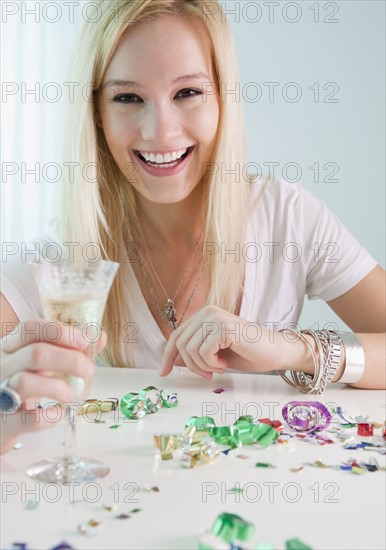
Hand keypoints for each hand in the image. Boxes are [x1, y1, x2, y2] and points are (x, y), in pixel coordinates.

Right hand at [0, 319, 106, 453]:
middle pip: (35, 353)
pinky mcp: (3, 422)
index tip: (84, 340)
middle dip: (70, 360)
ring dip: (58, 387)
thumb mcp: (37, 363)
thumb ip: (68, 348)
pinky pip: (29, 419)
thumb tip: (99, 337)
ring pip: (26, 382)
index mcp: (9, 347)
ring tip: (73, 395)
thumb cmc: (20, 384)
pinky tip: (59, 413)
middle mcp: (0, 366)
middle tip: (88, 370)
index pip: (30, 328)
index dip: (60, 331)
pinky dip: (50, 416)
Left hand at [160, 305, 281, 378]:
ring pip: (191, 350)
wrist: (274, 352)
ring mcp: (215, 317)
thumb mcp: (214, 353)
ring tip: (220, 367)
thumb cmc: (247, 352)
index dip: (168, 356)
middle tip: (209, 374)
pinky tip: (225, 363)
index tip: (164, 373)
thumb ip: (195, 352)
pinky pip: (204, 352)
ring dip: (204, 366)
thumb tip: (173, 360)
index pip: (176, 336)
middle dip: (192, 366)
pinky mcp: (223, 327)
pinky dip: (212, 364)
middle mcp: (207, 311)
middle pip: (181, 344)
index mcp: (204, 315)